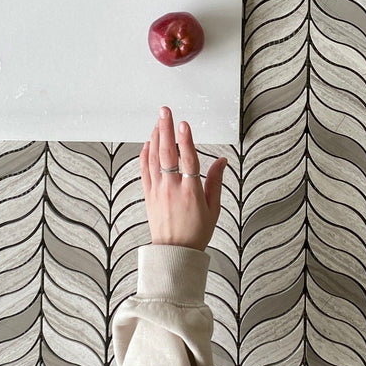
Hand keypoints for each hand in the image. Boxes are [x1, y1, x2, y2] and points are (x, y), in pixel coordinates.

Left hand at [140, 106, 226, 250]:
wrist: (174, 253)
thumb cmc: (195, 232)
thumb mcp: (213, 209)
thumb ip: (216, 182)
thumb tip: (221, 161)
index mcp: (191, 193)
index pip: (188, 160)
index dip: (186, 140)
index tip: (184, 125)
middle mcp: (171, 189)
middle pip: (166, 153)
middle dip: (165, 129)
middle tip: (165, 112)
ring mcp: (157, 191)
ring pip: (153, 158)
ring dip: (155, 137)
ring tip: (158, 121)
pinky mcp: (148, 194)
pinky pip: (144, 169)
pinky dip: (145, 153)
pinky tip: (148, 142)